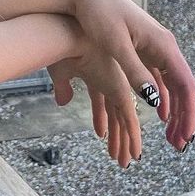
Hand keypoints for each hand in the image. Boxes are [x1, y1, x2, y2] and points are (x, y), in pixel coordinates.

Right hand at [47, 45, 144, 166]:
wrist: (67, 34)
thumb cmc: (60, 47)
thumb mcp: (60, 73)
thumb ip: (63, 88)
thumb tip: (63, 102)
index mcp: (98, 75)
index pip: (104, 104)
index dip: (104, 121)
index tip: (103, 135)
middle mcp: (110, 81)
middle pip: (117, 114)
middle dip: (118, 136)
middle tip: (119, 155)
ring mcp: (116, 87)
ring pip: (125, 121)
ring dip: (125, 142)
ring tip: (124, 161)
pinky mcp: (120, 92)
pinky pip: (130, 120)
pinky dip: (132, 138)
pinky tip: (134, 154)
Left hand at [60, 0, 194, 154]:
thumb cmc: (97, 15)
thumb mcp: (115, 46)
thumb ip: (135, 72)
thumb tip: (155, 102)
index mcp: (162, 45)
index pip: (186, 86)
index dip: (188, 114)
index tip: (184, 138)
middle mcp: (163, 46)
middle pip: (182, 88)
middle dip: (183, 117)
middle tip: (178, 146)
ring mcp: (153, 47)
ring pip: (171, 85)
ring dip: (173, 111)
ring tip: (171, 136)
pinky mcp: (141, 48)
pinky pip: (158, 78)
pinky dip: (160, 98)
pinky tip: (158, 115)